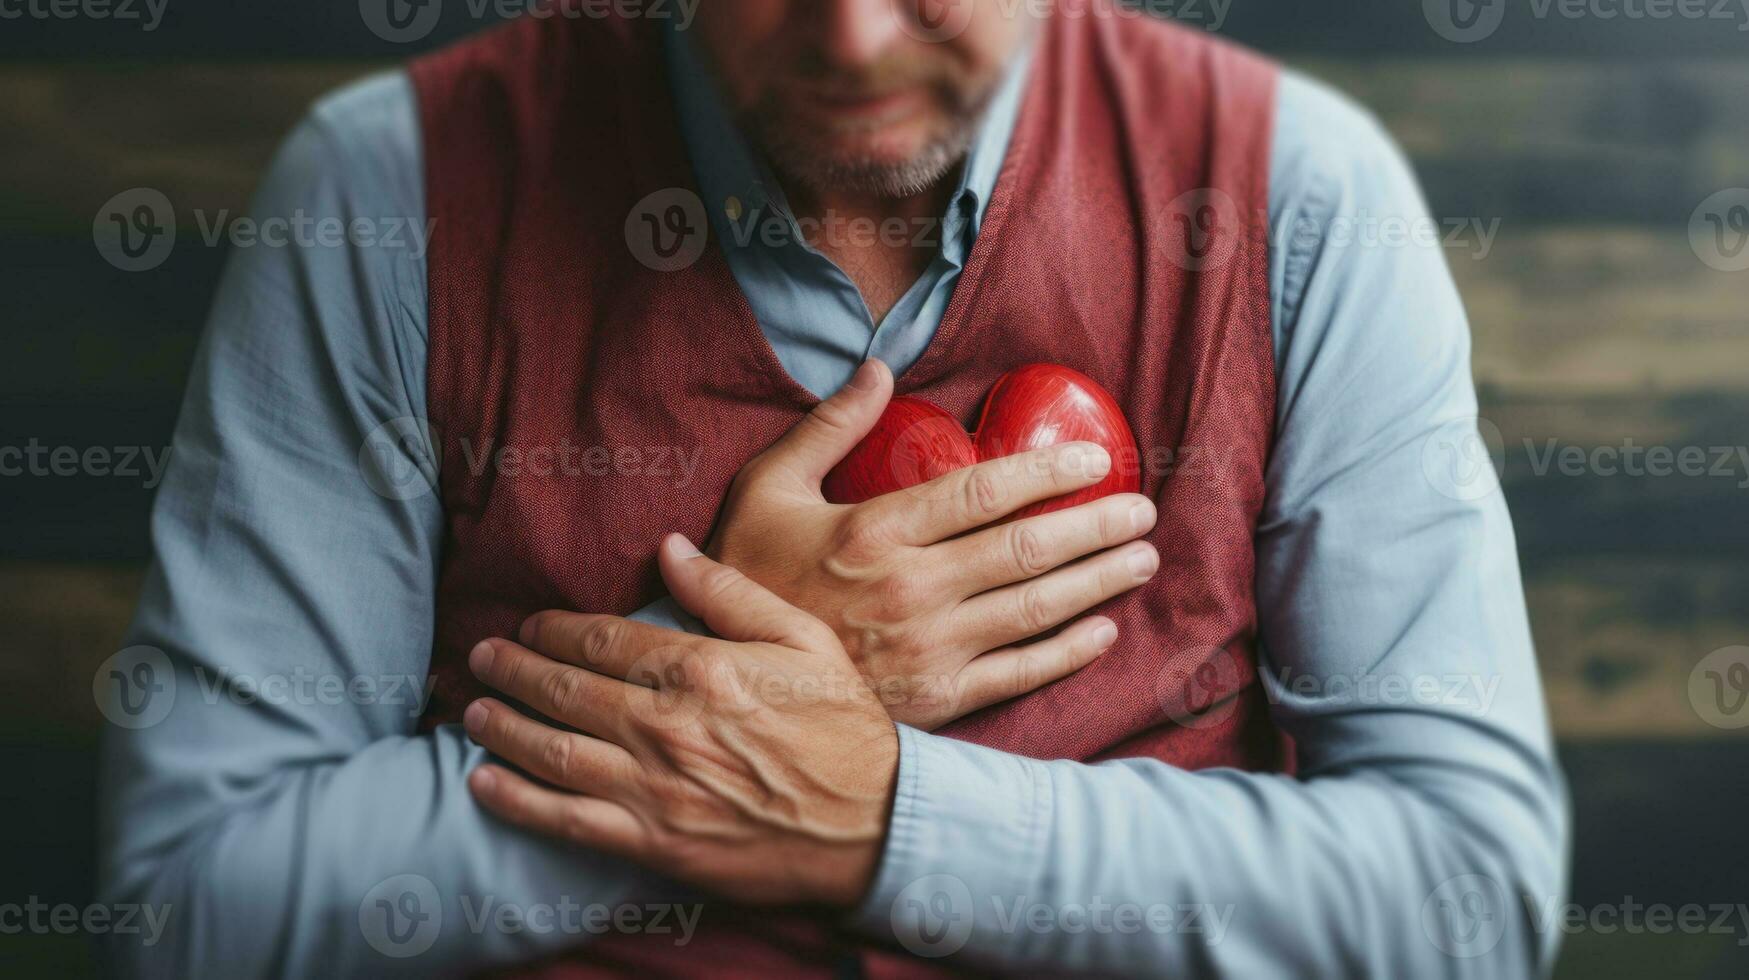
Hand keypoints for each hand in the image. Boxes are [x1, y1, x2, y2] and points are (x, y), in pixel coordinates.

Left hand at [464, 534, 896, 907]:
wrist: (874, 825)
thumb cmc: (843, 727)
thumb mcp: (802, 638)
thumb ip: (728, 591)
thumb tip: (671, 546)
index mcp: (700, 667)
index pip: (603, 638)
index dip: (554, 629)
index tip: (531, 625)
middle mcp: (666, 724)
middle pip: (565, 688)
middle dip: (513, 669)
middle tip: (482, 657)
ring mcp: (655, 787)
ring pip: (553, 751)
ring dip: (504, 726)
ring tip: (473, 710)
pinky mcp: (654, 843)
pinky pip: (567, 820)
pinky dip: (518, 801)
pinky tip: (485, 783)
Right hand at [708, 359, 1159, 728]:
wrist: (724, 676)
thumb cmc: (745, 574)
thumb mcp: (767, 487)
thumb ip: (829, 426)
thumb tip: (880, 366)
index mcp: (875, 531)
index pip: (985, 491)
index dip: (1049, 472)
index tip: (1095, 462)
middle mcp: (911, 588)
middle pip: (1028, 549)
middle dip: (1097, 527)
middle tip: (1141, 511)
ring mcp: (928, 648)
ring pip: (1036, 608)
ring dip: (1099, 582)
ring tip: (1141, 560)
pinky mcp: (935, 698)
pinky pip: (1019, 674)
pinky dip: (1068, 651)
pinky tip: (1102, 629)